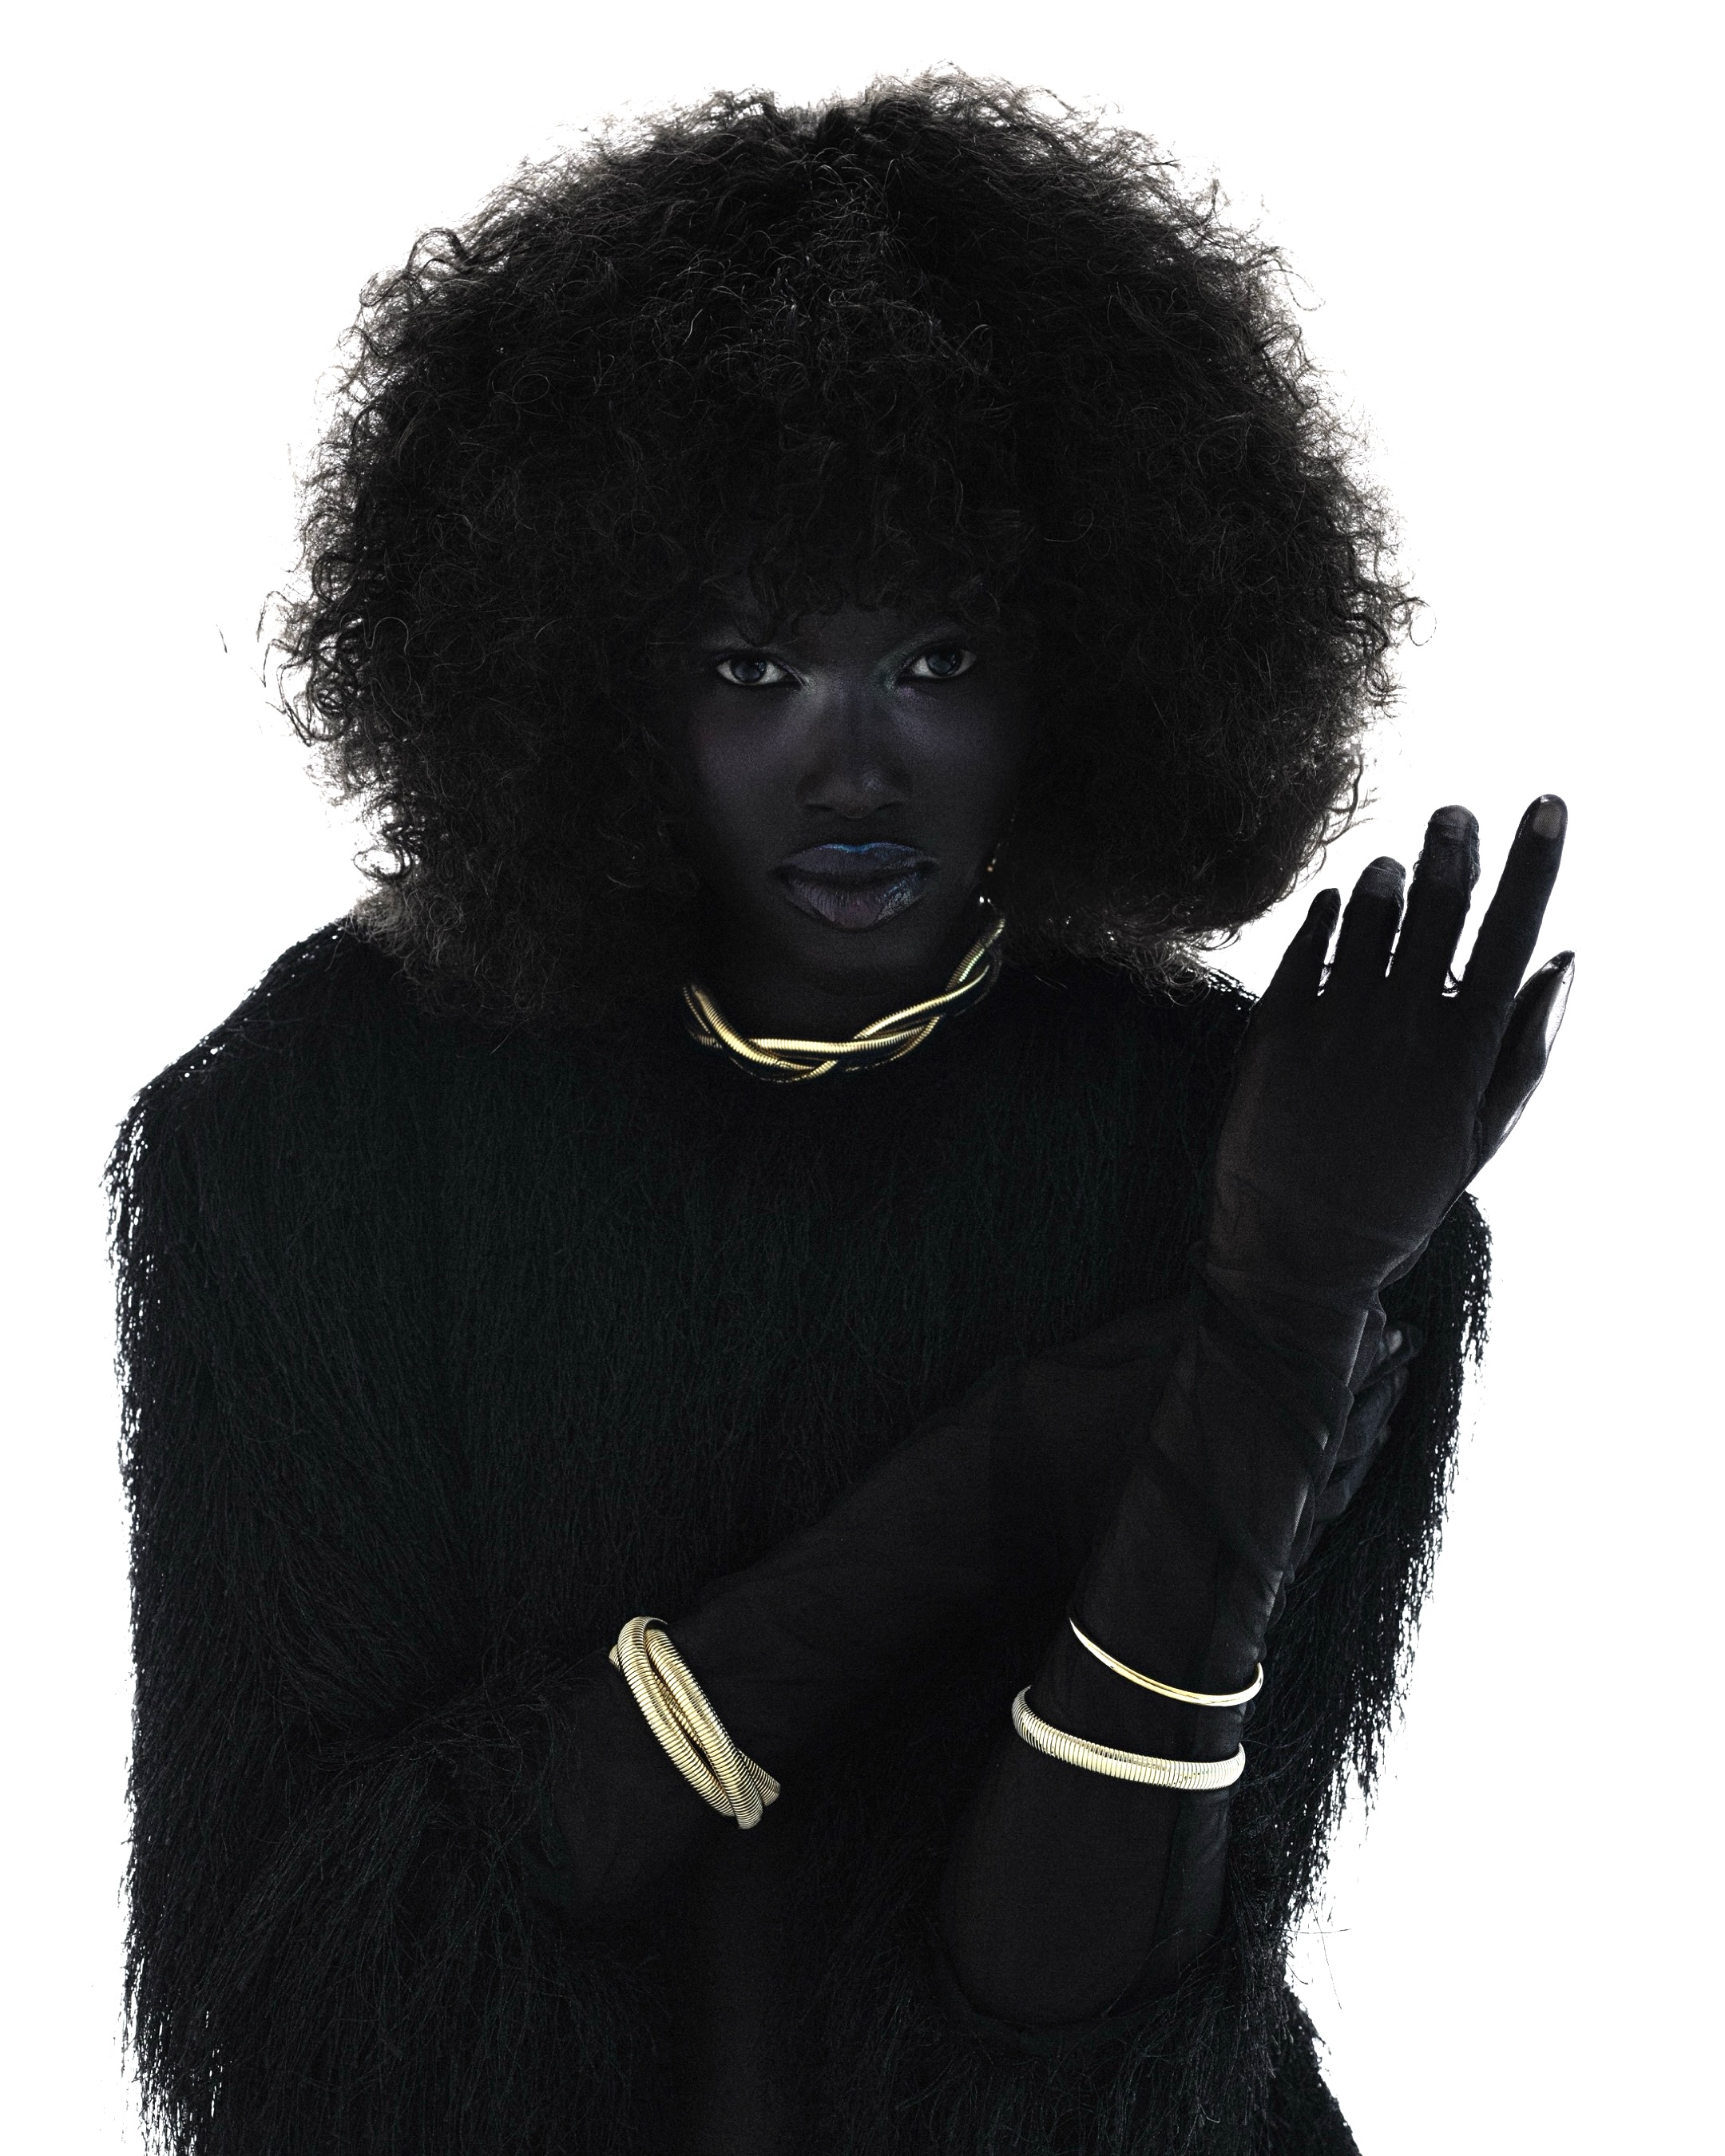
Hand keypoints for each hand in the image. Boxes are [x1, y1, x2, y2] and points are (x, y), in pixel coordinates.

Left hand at [1204, 797, 1570, 1312]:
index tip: (1547, 805)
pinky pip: (1304, 947)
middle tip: (1455, 814)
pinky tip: (1333, 908)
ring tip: (1393, 869)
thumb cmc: (1402, 1192)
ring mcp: (1333, 1025)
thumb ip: (1526, 1045)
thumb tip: (1564, 959)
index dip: (1533, 863)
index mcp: (1464, 1052)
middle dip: (1452, 849)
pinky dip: (1323, 918)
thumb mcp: (1481, 1132)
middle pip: (1437, 909)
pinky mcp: (1274, 1031)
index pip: (1508, 934)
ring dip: (1384, 881)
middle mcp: (1402, 1029)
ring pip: (1366, 917)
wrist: (1299, 1248)